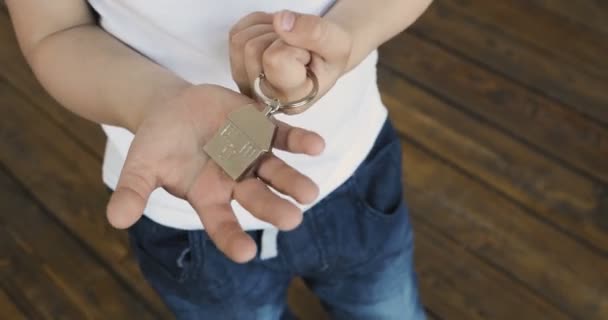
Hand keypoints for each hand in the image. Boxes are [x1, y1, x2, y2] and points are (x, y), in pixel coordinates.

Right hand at [106, 84, 324, 262]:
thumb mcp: (141, 165)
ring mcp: (251, 154)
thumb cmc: (158, 143)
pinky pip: (283, 137)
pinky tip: (315, 146)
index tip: (247, 254)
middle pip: (257, 199)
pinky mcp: (261, 128)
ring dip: (293, 181)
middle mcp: (235, 181)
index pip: (222, 224)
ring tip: (309, 192)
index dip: (233, 239)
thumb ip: (133, 190)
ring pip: (276, 172)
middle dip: (274, 210)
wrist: (173, 107)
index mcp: (208, 196)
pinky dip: (299, 142)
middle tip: (293, 219)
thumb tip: (116, 219)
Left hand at [229, 10, 352, 103]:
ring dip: (268, 30)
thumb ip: (315, 33)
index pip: (274, 59)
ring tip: (289, 42)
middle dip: (279, 36)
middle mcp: (264, 98)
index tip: (308, 56)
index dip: (293, 45)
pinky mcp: (237, 68)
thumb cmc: (330, 57)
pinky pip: (236, 33)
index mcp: (292, 100)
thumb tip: (281, 22)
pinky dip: (258, 26)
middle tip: (298, 47)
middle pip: (253, 48)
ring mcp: (247, 84)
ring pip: (241, 40)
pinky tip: (276, 38)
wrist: (323, 57)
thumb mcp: (338, 44)